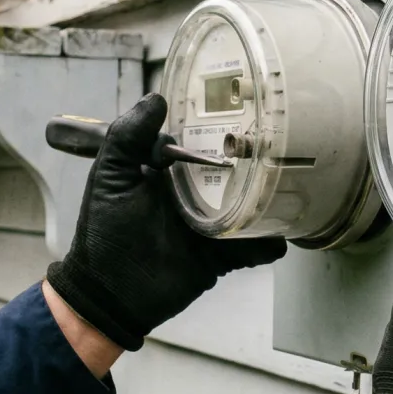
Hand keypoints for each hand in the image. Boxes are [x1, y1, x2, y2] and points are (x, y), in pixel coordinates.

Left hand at [45, 94, 286, 350]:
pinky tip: (279, 236)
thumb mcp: (109, 177)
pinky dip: (267, 243)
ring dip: (265, 199)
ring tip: (288, 187)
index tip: (246, 108)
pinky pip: (249, 247)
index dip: (219, 125)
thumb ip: (128, 137)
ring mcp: (206, 225)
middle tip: (280, 146)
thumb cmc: (103, 233)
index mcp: (165, 170)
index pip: (197, 139)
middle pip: (229, 170)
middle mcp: (189, 192)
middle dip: (254, 160)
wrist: (109, 295)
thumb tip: (156, 98)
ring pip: (245, 206)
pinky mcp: (217, 256)